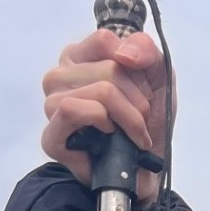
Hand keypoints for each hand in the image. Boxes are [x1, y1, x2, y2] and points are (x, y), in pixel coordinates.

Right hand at [41, 28, 173, 204]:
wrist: (149, 170)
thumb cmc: (149, 121)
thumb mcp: (157, 75)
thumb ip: (145, 49)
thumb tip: (122, 52)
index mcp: (79, 57)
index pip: (104, 40)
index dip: (134, 67)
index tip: (142, 89)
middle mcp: (60, 77)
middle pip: (109, 69)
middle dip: (137, 100)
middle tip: (140, 120)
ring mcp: (52, 107)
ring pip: (99, 92)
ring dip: (128, 116)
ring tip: (130, 133)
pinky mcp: (51, 137)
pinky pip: (71, 110)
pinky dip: (101, 121)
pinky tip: (109, 136)